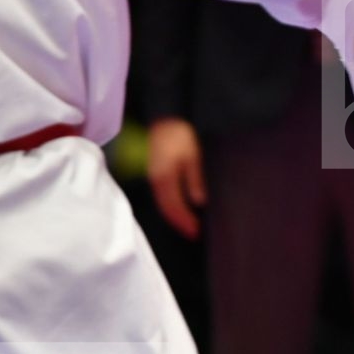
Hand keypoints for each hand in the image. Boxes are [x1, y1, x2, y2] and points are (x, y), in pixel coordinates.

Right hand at [147, 117, 206, 240]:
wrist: (165, 119)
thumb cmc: (181, 135)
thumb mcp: (193, 155)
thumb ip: (195, 178)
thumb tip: (199, 201)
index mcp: (165, 178)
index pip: (174, 207)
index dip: (185, 221)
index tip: (197, 232)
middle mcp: (156, 181)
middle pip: (166, 209)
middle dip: (180, 223)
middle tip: (194, 234)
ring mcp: (154, 177)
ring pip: (163, 203)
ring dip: (175, 217)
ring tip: (189, 226)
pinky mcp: (156, 173)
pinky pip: (162, 196)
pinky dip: (171, 206)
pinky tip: (180, 209)